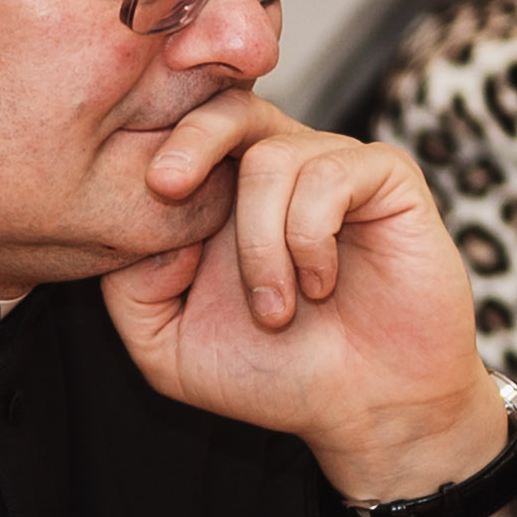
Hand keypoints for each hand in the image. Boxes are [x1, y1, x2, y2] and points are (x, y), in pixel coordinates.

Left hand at [99, 96, 506, 499]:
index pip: (181, 134)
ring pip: (272, 159)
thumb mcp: (168, 346)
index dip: (153, 152)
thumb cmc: (274, 377)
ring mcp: (332, 168)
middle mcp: (276, 171)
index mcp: (220, 197)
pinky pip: (331, 175)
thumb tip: (137, 222)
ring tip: (276, 310)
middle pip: (226, 107)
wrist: (368, 408)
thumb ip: (130, 288)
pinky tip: (321, 285)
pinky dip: (311, 238)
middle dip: (189, 139)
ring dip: (261, 245)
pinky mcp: (386, 177)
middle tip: (165, 186)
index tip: (141, 195)